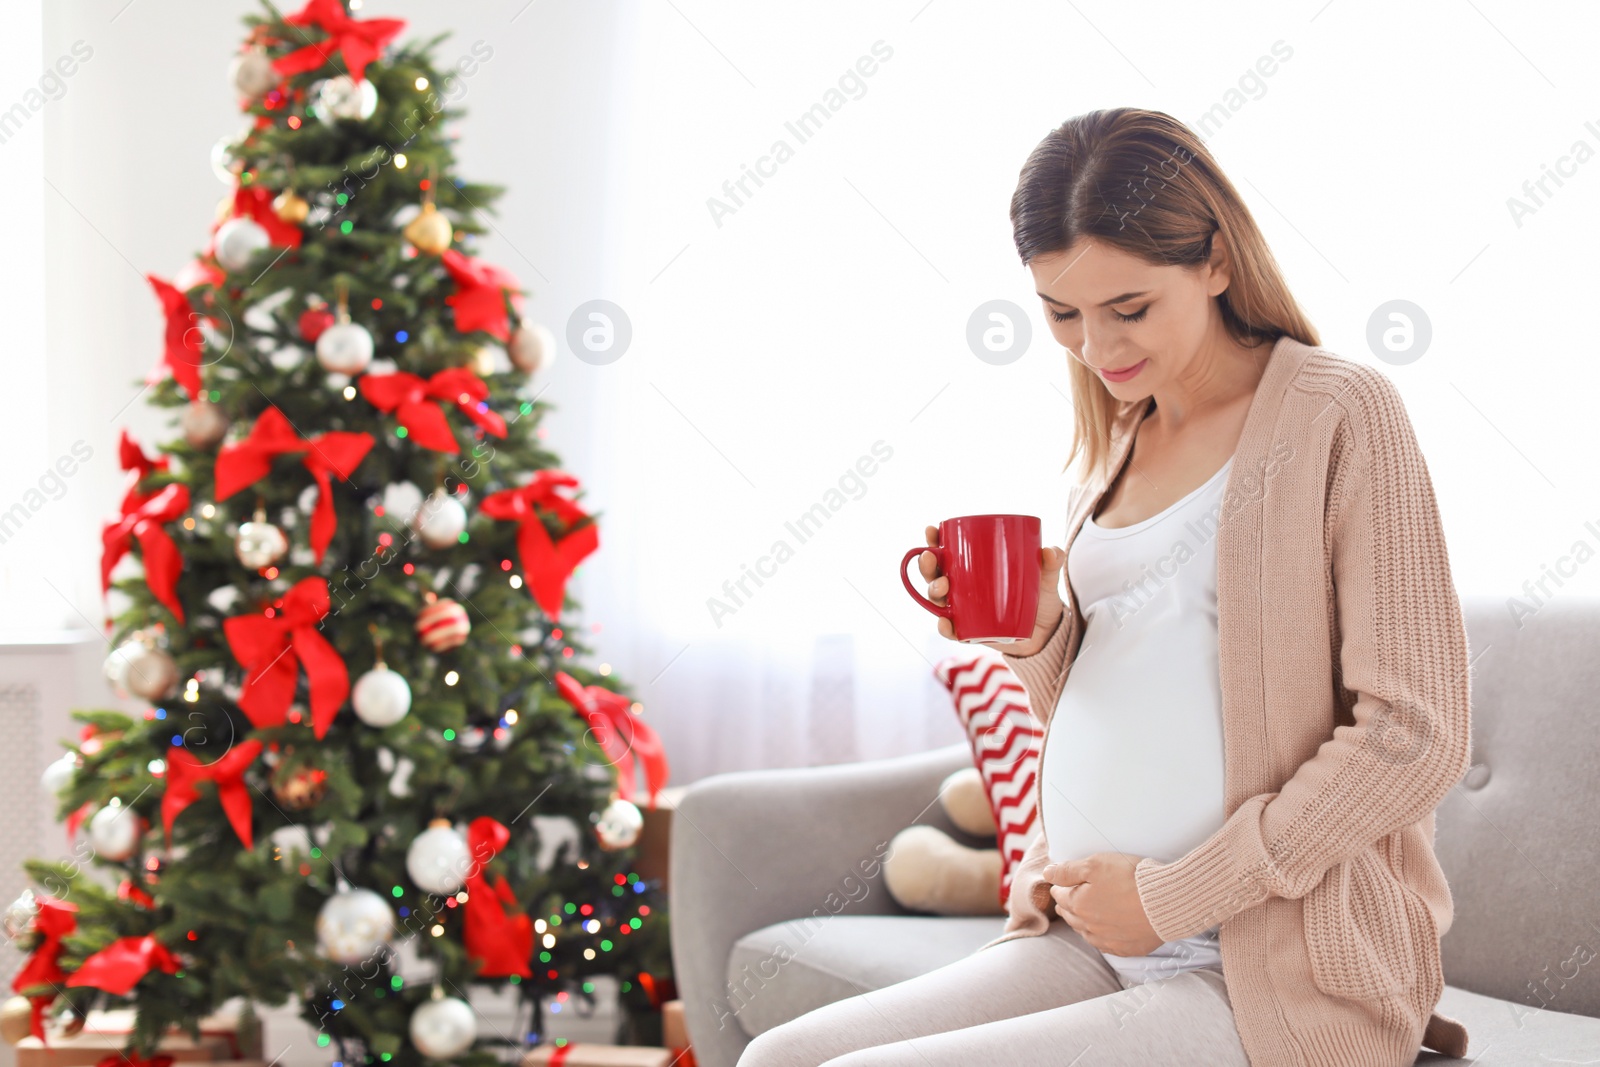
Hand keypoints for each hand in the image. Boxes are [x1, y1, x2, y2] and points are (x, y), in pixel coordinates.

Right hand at [916, 524, 1066, 653]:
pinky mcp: (970, 632)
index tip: (932, 530)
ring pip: (938, 600)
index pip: (948, 552)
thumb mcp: (1045, 578)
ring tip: (943, 586)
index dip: (935, 540)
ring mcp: (964, 610)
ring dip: (934, 591)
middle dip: (927, 565)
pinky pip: (952, 631)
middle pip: (936, 574)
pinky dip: (945, 627)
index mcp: (974, 569)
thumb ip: (1050, 563)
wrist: (1046, 634)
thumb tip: (1050, 551)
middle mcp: (963, 589)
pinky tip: (945, 621)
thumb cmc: (1039, 599)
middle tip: (931, 557)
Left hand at [1043, 852, 1163, 956]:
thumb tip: (1047, 874)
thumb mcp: (1096, 864)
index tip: (1059, 884)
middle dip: (1066, 906)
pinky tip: (1101, 935)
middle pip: (1071, 916)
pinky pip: (1106, 946)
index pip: (1060, 896)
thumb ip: (1068, 870)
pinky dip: (1100, 938)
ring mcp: (1108, 940)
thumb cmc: (1131, 878)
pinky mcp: (1127, 948)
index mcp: (1078, 905)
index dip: (1059, 887)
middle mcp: (1089, 926)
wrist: (1166, 901)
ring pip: (1086, 933)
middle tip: (1064, 901)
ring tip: (1078, 917)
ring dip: (1080, 924)